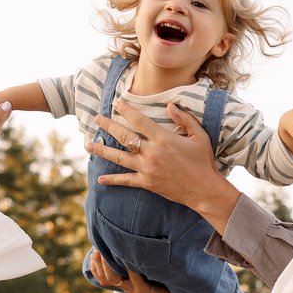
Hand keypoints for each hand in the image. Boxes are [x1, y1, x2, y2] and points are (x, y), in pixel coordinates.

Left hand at [86, 100, 239, 232]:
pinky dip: (113, 180)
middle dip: (108, 126)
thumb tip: (170, 105)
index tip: (116, 103)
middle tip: (96, 119)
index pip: (139, 120)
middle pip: (124, 136)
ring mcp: (147, 168)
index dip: (126, 110)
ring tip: (88, 145)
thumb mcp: (199, 136)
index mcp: (164, 138)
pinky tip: (100, 178)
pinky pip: (126, 180)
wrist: (204, 189)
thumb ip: (185, 119)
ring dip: (102, 150)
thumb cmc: (203, 161)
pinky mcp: (147, 182)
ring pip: (119, 157)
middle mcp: (152, 152)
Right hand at [89, 249, 192, 292]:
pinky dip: (131, 267)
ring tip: (107, 250)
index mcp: (127, 283)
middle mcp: (129, 287)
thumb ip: (141, 262)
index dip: (96, 264)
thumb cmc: (167, 286)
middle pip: (105, 277)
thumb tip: (134, 244)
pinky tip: (129, 256)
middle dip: (98, 262)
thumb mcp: (150, 273)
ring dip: (110, 264)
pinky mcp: (145, 292)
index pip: (103, 276)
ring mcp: (136, 290)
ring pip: (115, 278)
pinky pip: (134, 278)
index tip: (94, 249)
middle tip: (97, 248)